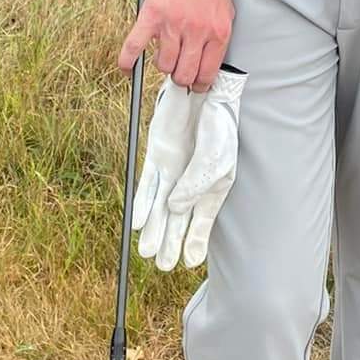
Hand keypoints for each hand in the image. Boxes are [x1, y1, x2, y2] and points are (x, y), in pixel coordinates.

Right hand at [120, 0, 233, 90]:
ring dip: (162, 65)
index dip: (200, 85)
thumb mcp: (225, 10)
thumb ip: (219, 38)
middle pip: (184, 74)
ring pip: (163, 65)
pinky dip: (128, 60)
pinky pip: (135, 46)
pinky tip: (127, 68)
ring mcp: (172, 24)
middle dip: (181, 78)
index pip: (207, 73)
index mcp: (217, 31)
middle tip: (179, 72)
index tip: (196, 86)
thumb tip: (209, 67)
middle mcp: (196, 31)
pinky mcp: (150, 16)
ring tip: (164, 55)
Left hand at [132, 67, 246, 270]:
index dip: (195, 242)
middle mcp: (189, 183)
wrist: (206, 93)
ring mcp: (172, 170)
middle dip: (171, 243)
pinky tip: (138, 222)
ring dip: (154, 229)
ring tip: (147, 252)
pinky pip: (147, 184)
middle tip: (162, 266)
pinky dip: (142, 203)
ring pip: (160, 206)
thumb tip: (174, 209)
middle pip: (178, 219)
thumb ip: (195, 185)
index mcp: (212, 186)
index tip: (187, 264)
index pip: (202, 221)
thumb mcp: (215, 159)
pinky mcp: (156, 157)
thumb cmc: (220, 126)